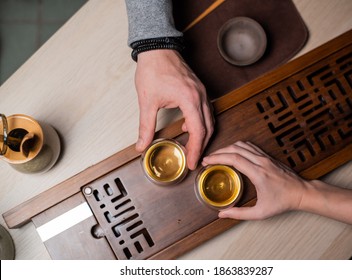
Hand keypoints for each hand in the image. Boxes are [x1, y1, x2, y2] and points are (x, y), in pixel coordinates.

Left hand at [135, 49, 213, 169]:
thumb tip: (141, 145)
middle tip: (192, 160)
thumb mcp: (147, 101)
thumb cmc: (153, 69)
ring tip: (192, 148)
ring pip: (209, 119)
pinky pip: (206, 110)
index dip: (195, 149)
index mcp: (189, 99)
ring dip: (202, 135)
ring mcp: (202, 92)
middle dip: (201, 146)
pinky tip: (188, 126)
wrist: (158, 48)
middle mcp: (200, 96)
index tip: (191, 163)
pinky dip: (201, 123)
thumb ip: (146, 126)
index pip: (198, 131)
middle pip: (208, 128)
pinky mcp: (199, 89)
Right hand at [202, 141, 308, 219]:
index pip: (234, 159)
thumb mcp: (261, 213)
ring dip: (227, 148)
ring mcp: (265, 157)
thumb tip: (222, 214)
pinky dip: (238, 147)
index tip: (207, 161)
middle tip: (208, 158)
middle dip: (219, 152)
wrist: (301, 193)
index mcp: (258, 174)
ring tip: (217, 155)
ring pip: (242, 145)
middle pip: (235, 149)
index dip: (218, 158)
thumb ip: (240, 214)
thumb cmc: (283, 202)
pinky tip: (232, 153)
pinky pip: (250, 146)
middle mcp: (261, 162)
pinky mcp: (268, 156)